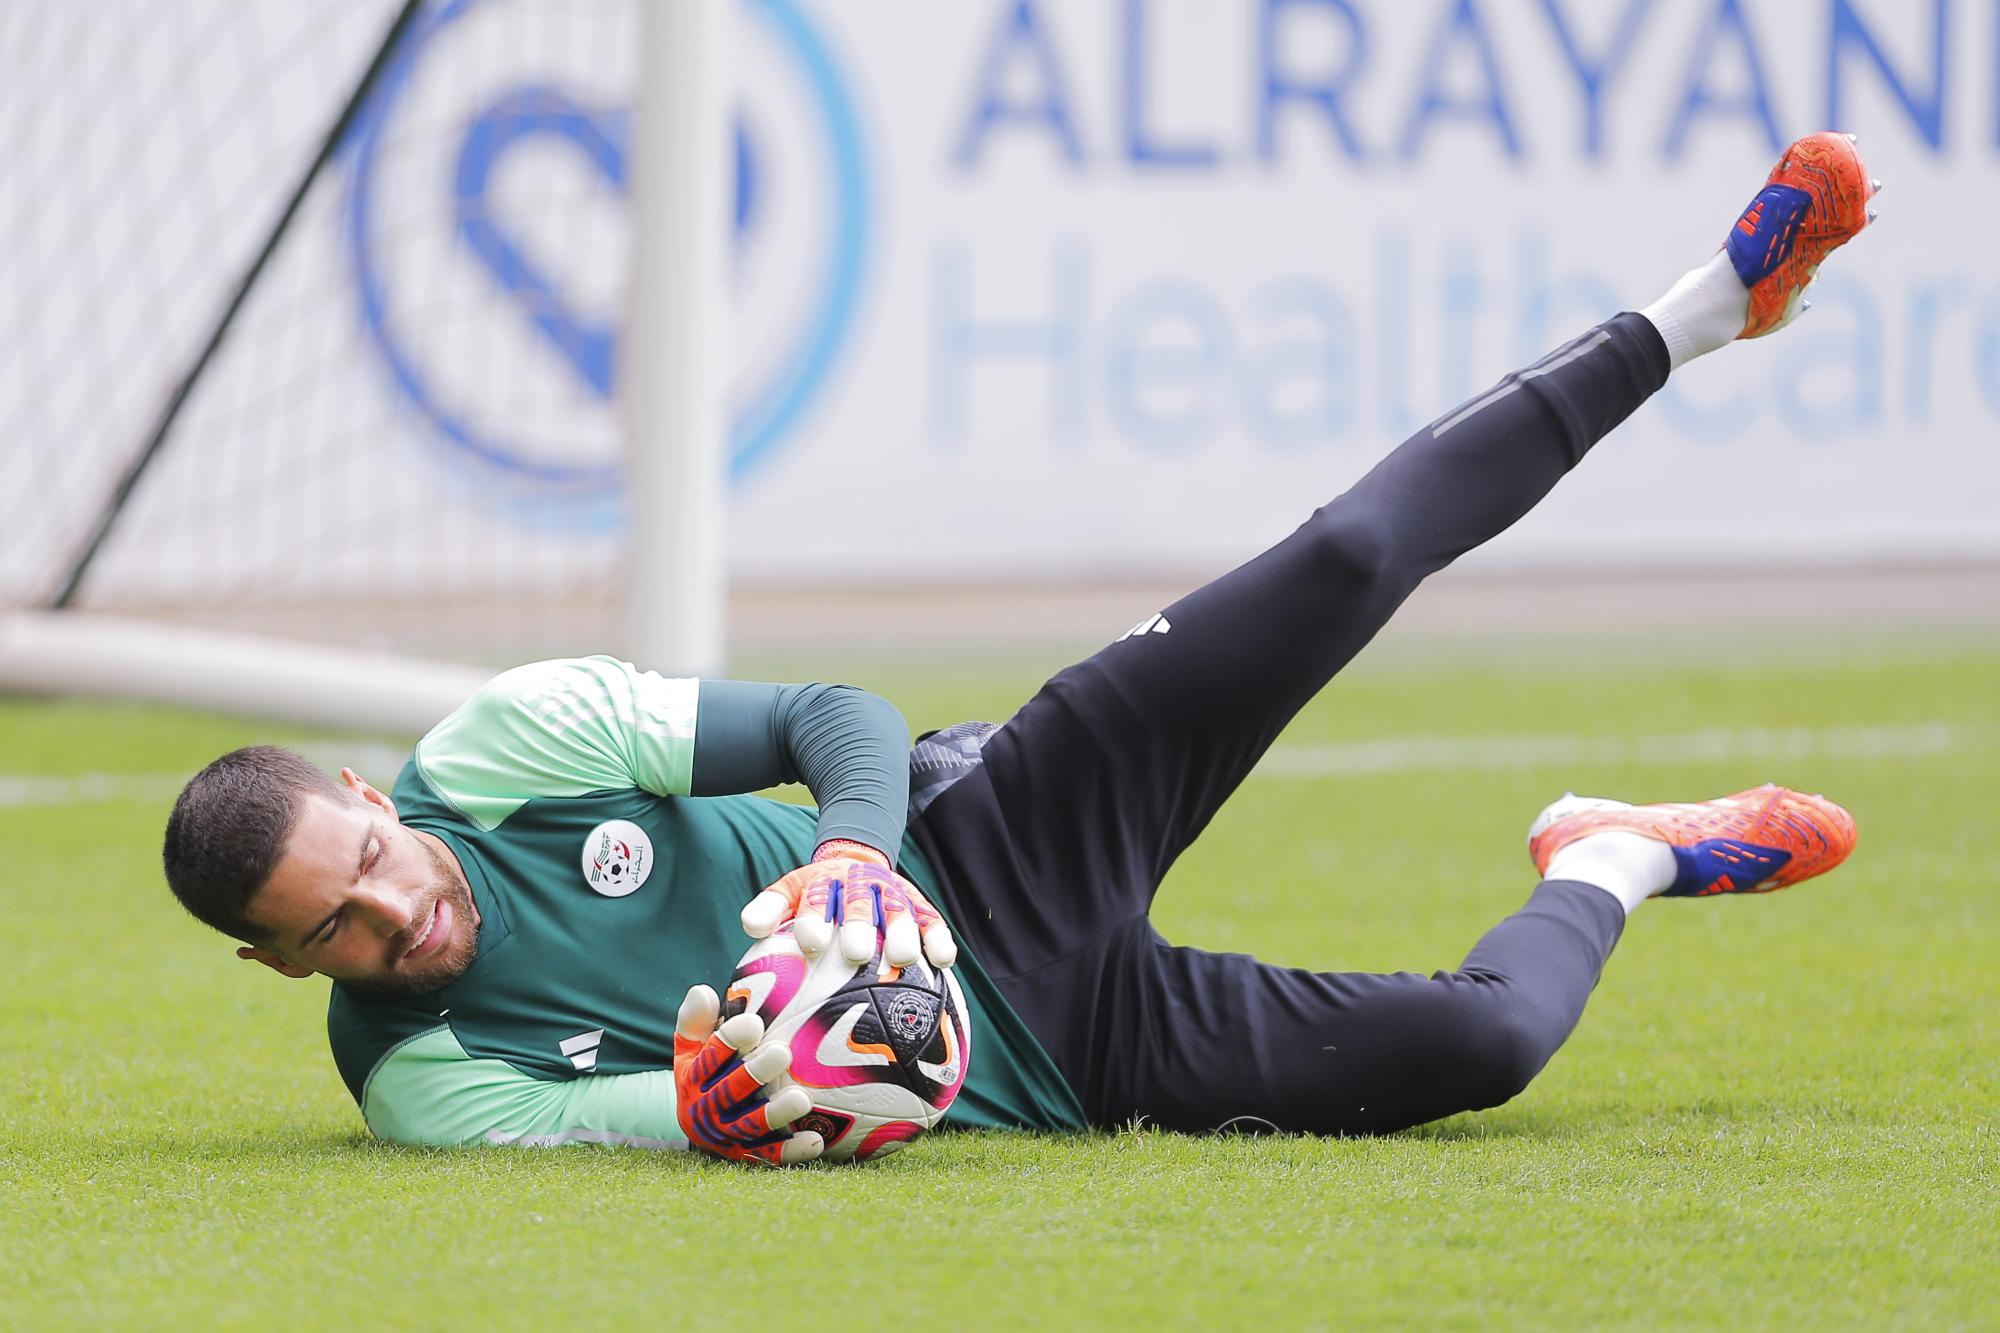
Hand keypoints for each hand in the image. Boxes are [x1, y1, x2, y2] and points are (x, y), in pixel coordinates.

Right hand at [673, 984, 821, 1164]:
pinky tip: (816, 1140)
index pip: (710, 1057)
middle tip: (783, 1053)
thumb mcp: (691, 1045)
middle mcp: (705, 1109)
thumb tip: (703, 992)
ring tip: (802, 1099)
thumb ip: (696, 1019)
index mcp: (693, 1077)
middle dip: (755, 1073)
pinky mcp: (744, 1156)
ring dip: (776, 1113)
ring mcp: (725, 1135)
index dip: (730, 1040)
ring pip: (750, 1126)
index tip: (755, 1022)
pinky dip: (792, 1151)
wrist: (697, 1123)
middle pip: (730, 1091)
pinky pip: (769, 1156)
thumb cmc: (704, 1070)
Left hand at [740, 840, 956, 968]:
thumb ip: (770, 908)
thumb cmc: (816, 895)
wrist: (855, 863)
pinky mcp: (918, 904)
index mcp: (824, 883)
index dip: (815, 918)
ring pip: (899, 910)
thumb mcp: (790, 892)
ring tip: (904, 958)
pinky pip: (932, 919)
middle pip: (859, 903)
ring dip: (903, 931)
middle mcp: (859, 885)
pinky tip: (943, 961)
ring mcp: (892, 893)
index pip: (816, 898)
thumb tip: (749, 926)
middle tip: (857, 952)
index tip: (811, 942)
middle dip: (859, 925)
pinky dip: (938, 937)